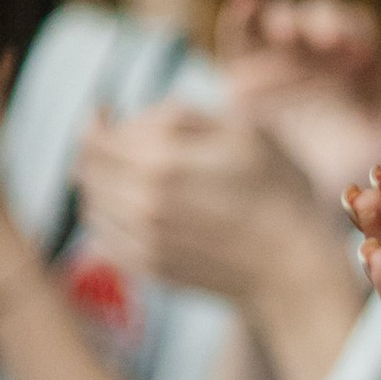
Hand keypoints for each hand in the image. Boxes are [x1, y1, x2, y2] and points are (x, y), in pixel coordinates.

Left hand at [74, 100, 340, 304]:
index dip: (96, 121)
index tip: (104, 111)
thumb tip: (139, 118)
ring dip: (98, 185)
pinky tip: (130, 211)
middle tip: (110, 141)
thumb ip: (183, 116)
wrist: (293, 268)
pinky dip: (106, 220)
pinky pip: (103, 239)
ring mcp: (142, 239)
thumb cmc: (278, 195)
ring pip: (91, 204)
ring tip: (123, 175)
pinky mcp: (148, 268)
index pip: (99, 138)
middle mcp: (142, 200)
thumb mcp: (244, 131)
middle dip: (94, 151)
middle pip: (87, 170)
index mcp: (162, 160)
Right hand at [215, 0, 380, 191]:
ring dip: (284, 17)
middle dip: (323, 22)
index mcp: (360, 52)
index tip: (359, 52)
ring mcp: (281, 49)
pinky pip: (239, 33)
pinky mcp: (244, 65)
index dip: (357, 32)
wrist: (319, 181)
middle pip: (320, 14)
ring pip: (281, 16)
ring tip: (285, 34)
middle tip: (328, 40)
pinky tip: (248, 0)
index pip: (357, 27)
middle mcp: (320, 42)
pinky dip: (241, 14)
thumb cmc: (364, 157)